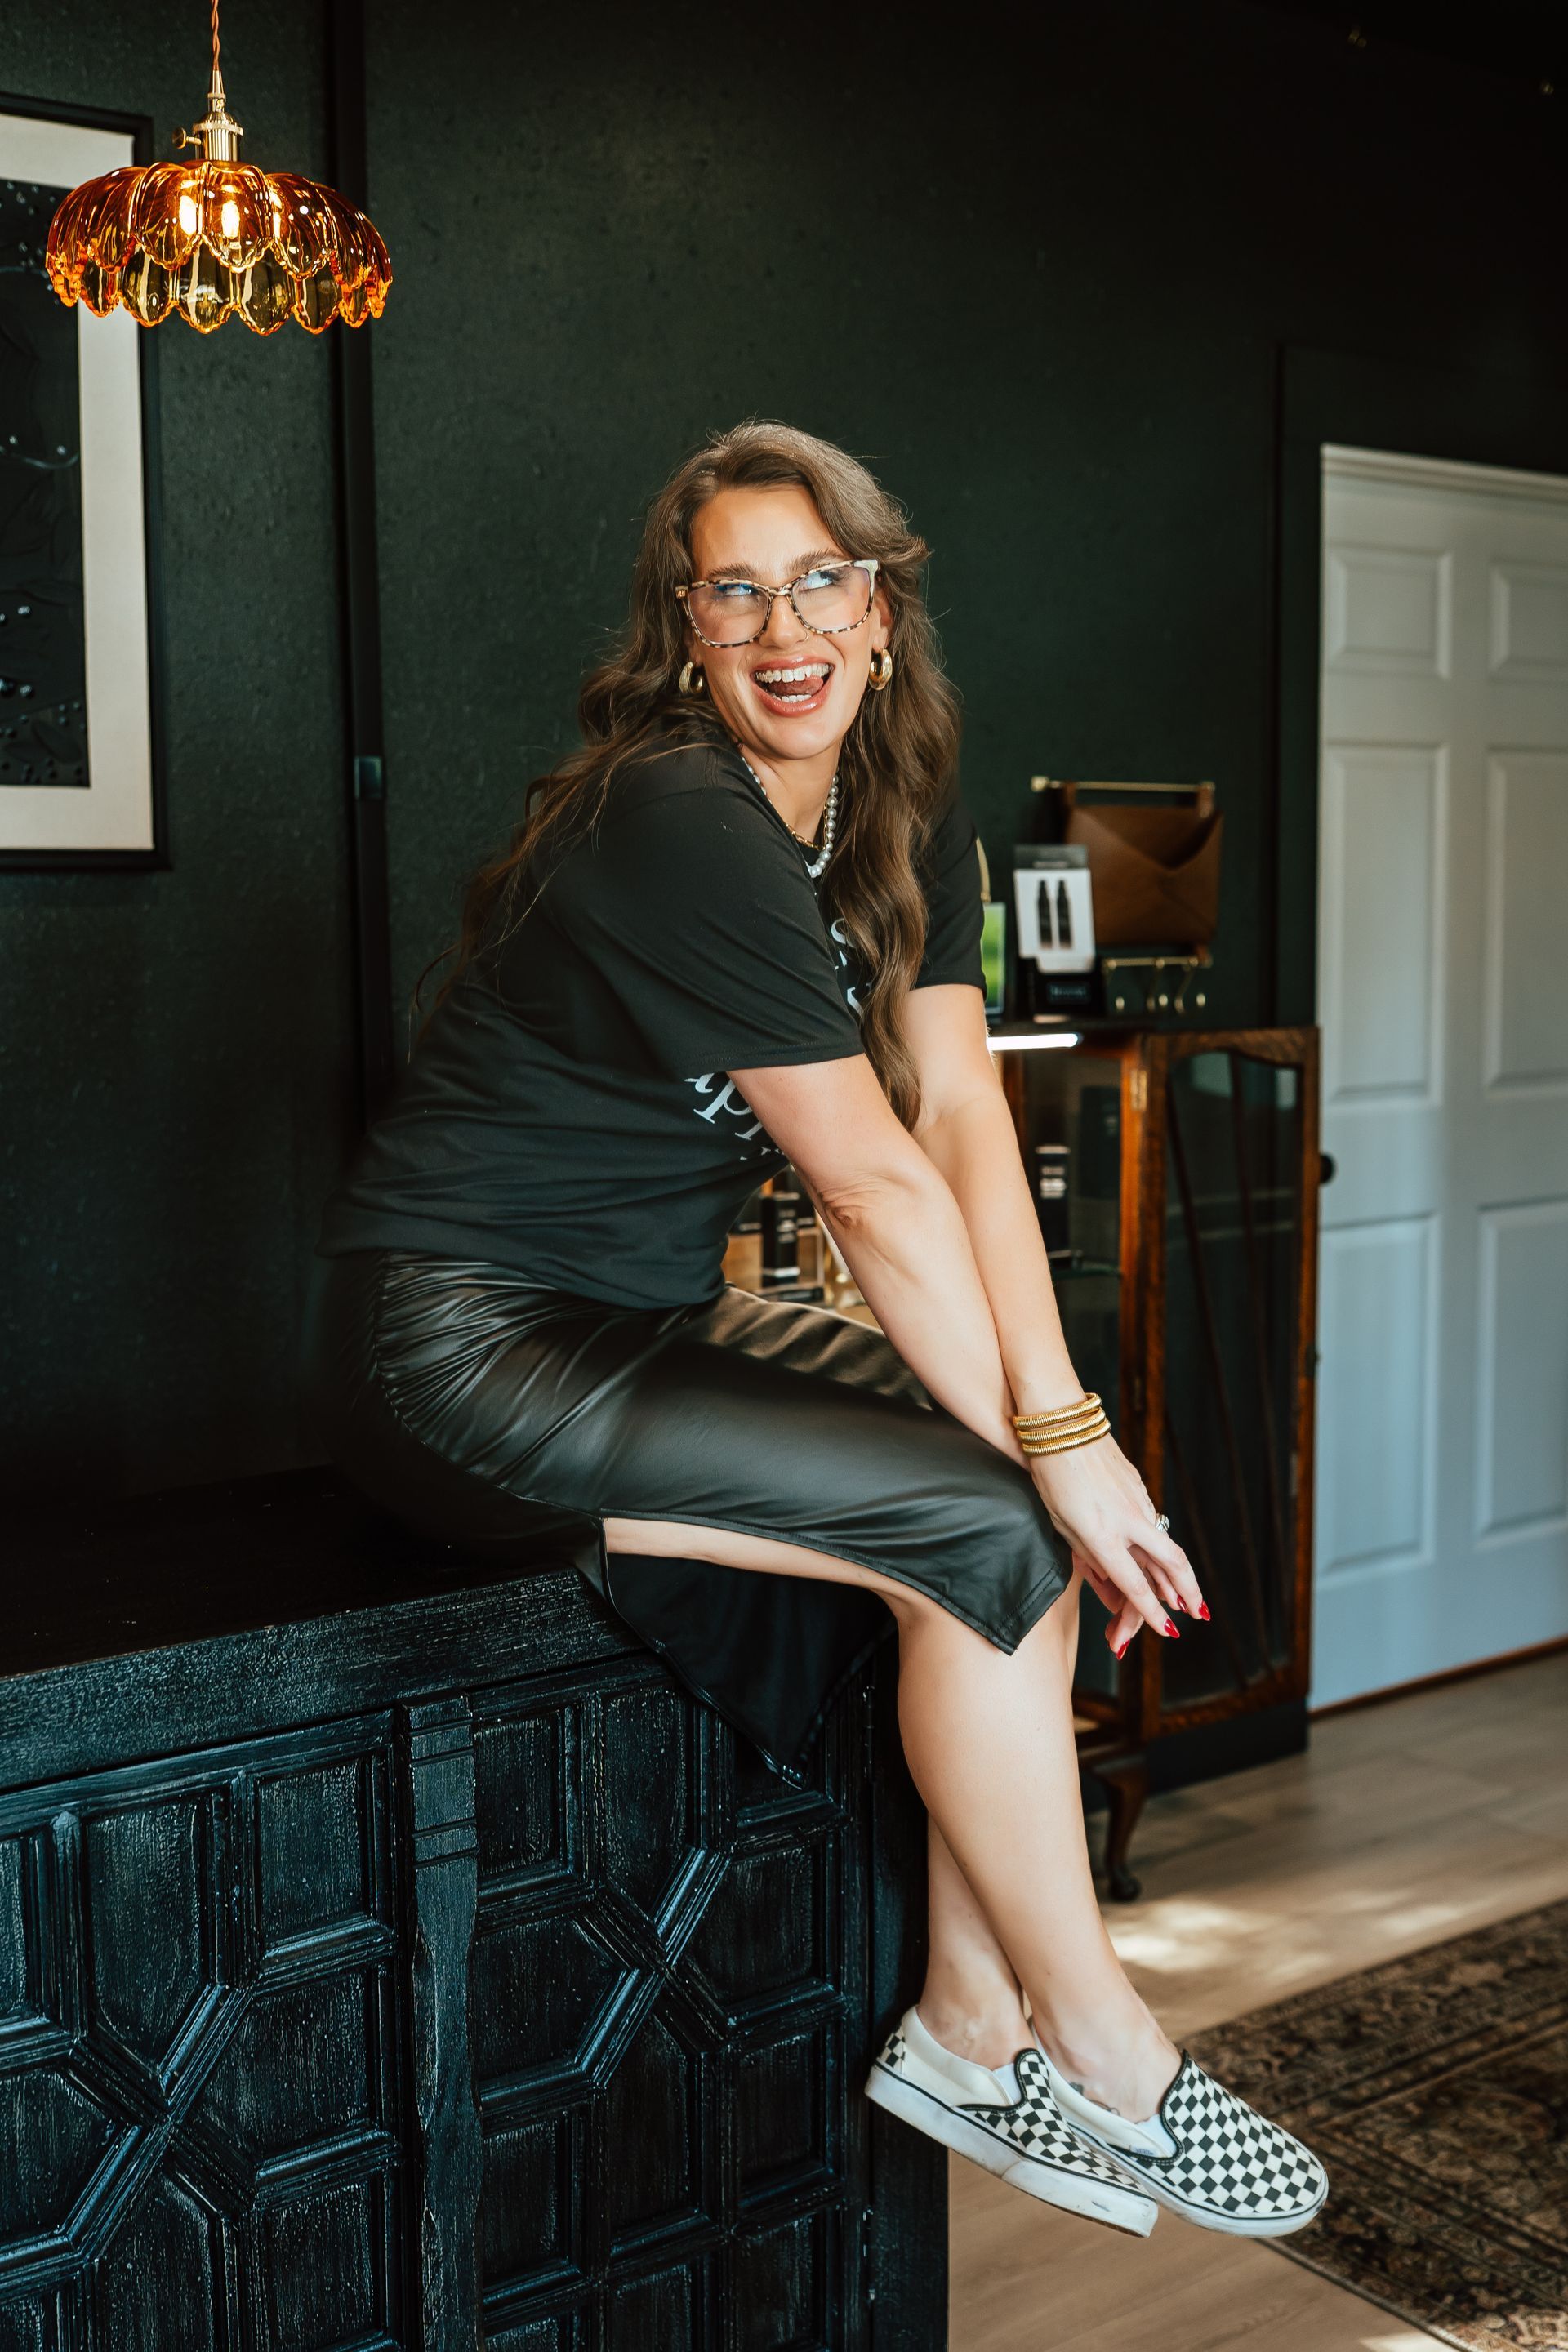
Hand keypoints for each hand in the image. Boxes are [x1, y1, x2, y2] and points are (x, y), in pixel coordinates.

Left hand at [1026, 1434, 1205, 1653]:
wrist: (1059, 1423)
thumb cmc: (1050, 1476)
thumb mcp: (1061, 1524)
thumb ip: (1087, 1554)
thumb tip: (1111, 1580)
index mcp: (1102, 1535)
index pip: (1134, 1584)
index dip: (1151, 1612)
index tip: (1166, 1630)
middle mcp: (1127, 1520)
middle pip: (1170, 1564)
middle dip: (1188, 1593)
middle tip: (1200, 1614)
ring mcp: (1136, 1500)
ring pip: (1166, 1544)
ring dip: (1179, 1575)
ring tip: (1187, 1597)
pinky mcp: (1137, 1484)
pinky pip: (1154, 1522)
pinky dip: (1162, 1547)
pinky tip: (1161, 1560)